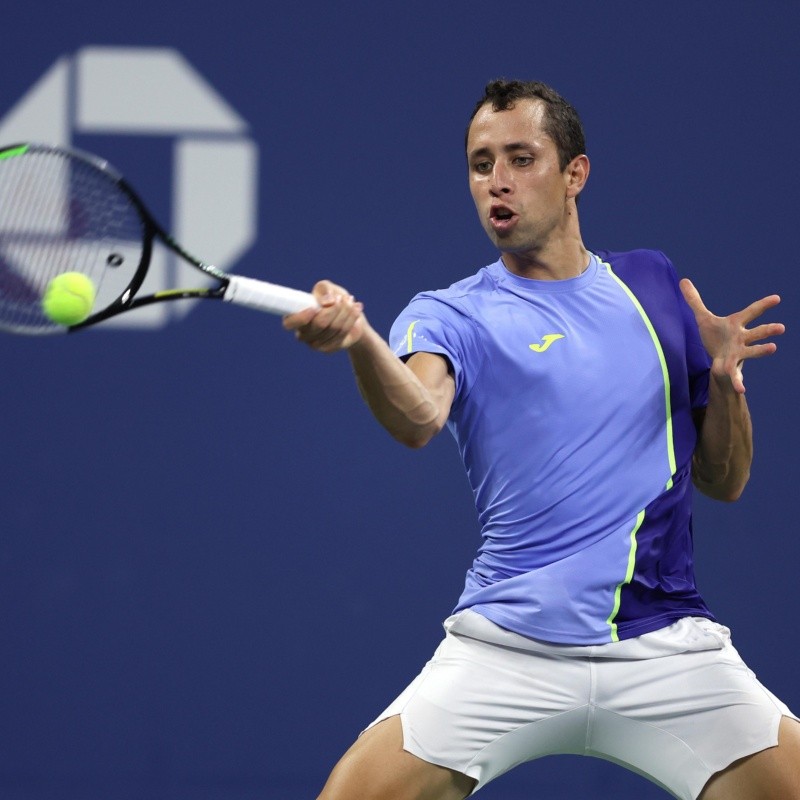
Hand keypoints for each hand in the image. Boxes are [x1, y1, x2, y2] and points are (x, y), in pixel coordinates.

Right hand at [282, 279, 365, 352]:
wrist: (349, 314)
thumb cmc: (333, 299)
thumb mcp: (328, 288)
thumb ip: (325, 290)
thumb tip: (327, 302)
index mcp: (295, 317)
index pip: (289, 323)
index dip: (301, 317)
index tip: (314, 308)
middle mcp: (302, 334)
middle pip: (319, 324)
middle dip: (334, 309)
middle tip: (341, 298)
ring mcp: (315, 344)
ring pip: (334, 328)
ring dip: (346, 311)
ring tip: (350, 301)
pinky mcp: (329, 348)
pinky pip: (342, 334)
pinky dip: (352, 319)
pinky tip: (356, 309)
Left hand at [680, 278, 784, 393]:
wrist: (717, 359)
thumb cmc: (715, 337)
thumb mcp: (703, 318)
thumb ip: (694, 300)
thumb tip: (683, 280)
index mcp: (736, 325)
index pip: (751, 312)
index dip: (763, 305)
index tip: (777, 298)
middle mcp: (741, 338)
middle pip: (757, 333)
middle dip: (767, 330)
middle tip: (780, 327)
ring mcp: (738, 353)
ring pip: (752, 351)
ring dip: (761, 350)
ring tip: (773, 348)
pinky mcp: (731, 367)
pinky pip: (736, 376)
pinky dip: (738, 382)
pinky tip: (741, 389)